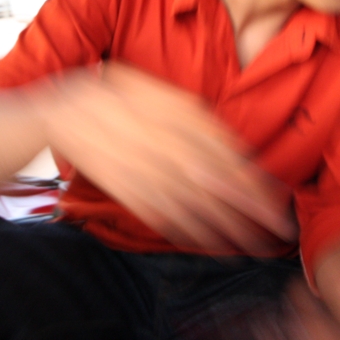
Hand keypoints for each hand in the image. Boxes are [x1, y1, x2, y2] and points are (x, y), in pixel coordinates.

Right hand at [36, 62, 297, 253]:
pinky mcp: (126, 191)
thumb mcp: (159, 92)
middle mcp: (163, 149)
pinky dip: (189, 233)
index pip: (225, 158)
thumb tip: (236, 147)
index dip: (254, 184)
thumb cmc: (114, 95)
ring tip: (253, 247)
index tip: (279, 202)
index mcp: (175, 121)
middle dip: (250, 214)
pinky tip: (209, 245)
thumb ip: (196, 119)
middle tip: (279, 233)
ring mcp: (143, 173)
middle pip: (216, 187)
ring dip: (226, 230)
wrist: (59, 110)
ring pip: (192, 207)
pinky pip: (162, 217)